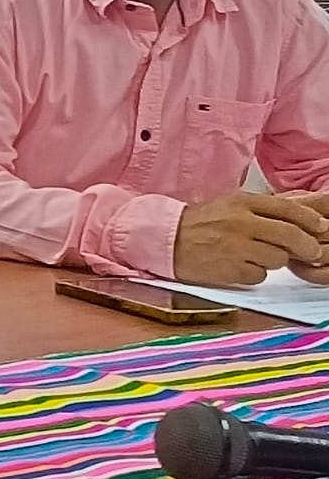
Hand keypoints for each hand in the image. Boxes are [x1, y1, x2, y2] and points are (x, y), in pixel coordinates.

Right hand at [172, 192, 328, 286]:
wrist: (164, 239)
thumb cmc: (199, 223)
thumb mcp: (229, 206)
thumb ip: (261, 211)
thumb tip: (301, 221)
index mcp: (240, 203)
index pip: (287, 209)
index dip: (310, 219)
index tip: (320, 227)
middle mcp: (240, 223)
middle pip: (290, 236)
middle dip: (305, 246)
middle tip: (309, 252)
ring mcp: (235, 247)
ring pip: (278, 258)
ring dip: (273, 260)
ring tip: (254, 255)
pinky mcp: (230, 269)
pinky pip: (260, 275)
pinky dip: (254, 273)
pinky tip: (239, 266)